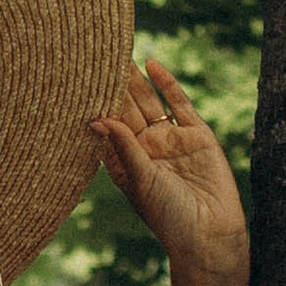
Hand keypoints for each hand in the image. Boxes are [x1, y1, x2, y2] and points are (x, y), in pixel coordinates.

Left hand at [93, 60, 246, 281]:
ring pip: (149, 102)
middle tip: (93, 56)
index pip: (106, 127)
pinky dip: (166, 83)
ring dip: (135, 80)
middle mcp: (146, 148)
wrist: (210, 233)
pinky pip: (179, 103)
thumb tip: (98, 118)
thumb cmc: (169, 216)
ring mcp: (171, 139)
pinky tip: (151, 64)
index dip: (94, 106)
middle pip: (126, 109)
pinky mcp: (197, 135)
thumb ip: (123, 147)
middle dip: (112, 85)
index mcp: (126, 163)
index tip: (74, 82)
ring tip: (117, 53)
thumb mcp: (140, 180)